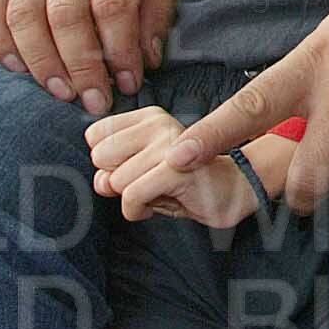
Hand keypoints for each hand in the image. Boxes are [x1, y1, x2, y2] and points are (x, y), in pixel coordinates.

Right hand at [0, 0, 175, 115]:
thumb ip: (155, 19)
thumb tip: (146, 60)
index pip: (112, 3)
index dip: (120, 49)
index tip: (129, 83)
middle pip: (65, 14)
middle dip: (81, 66)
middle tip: (96, 101)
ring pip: (24, 17)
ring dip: (42, 63)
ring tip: (63, 93)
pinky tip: (21, 71)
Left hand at [87, 106, 257, 226]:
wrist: (232, 190)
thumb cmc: (183, 181)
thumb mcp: (141, 172)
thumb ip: (113, 171)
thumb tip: (101, 181)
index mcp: (149, 117)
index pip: (96, 135)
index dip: (108, 161)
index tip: (132, 168)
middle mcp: (159, 123)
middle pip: (101, 157)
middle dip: (116, 180)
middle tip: (144, 183)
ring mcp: (170, 145)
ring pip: (116, 180)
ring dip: (131, 199)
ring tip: (157, 194)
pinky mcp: (177, 169)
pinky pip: (131, 196)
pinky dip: (136, 211)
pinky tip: (154, 206)